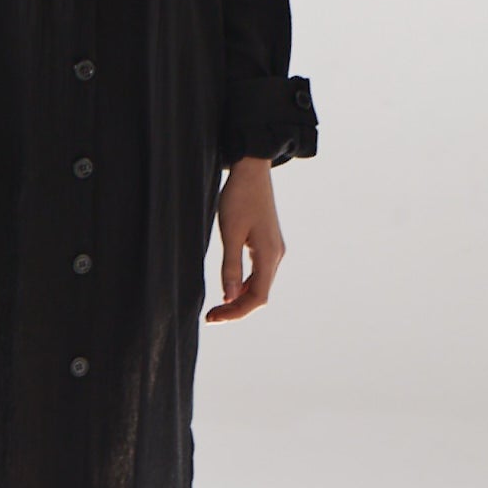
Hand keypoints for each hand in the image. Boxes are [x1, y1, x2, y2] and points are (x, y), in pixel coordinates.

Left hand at [205, 157, 284, 322]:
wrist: (252, 170)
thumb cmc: (239, 198)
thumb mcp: (230, 233)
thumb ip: (231, 267)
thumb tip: (230, 297)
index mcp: (269, 255)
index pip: (258, 298)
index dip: (236, 312)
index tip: (214, 317)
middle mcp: (276, 255)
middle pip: (259, 295)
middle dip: (236, 308)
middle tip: (211, 315)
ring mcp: (274, 249)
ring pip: (259, 285)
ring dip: (239, 298)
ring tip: (217, 305)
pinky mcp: (267, 243)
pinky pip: (258, 272)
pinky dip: (244, 284)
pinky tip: (228, 286)